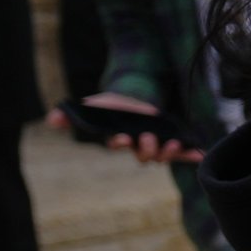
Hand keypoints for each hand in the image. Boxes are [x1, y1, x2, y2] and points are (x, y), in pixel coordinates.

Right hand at [76, 87, 197, 159]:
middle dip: (146, 149)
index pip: (120, 145)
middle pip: (144, 155)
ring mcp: (157, 143)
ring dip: (168, 152)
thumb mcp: (92, 105)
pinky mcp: (172, 140)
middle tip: (147, 137)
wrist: (137, 94)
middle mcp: (139, 145)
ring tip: (172, 143)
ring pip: (163, 155)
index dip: (120, 143)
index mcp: (121, 138)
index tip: (121, 138)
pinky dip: (191, 154)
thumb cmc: (113, 105)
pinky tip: (199, 153)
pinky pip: (183, 152)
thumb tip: (51, 120)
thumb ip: (70, 114)